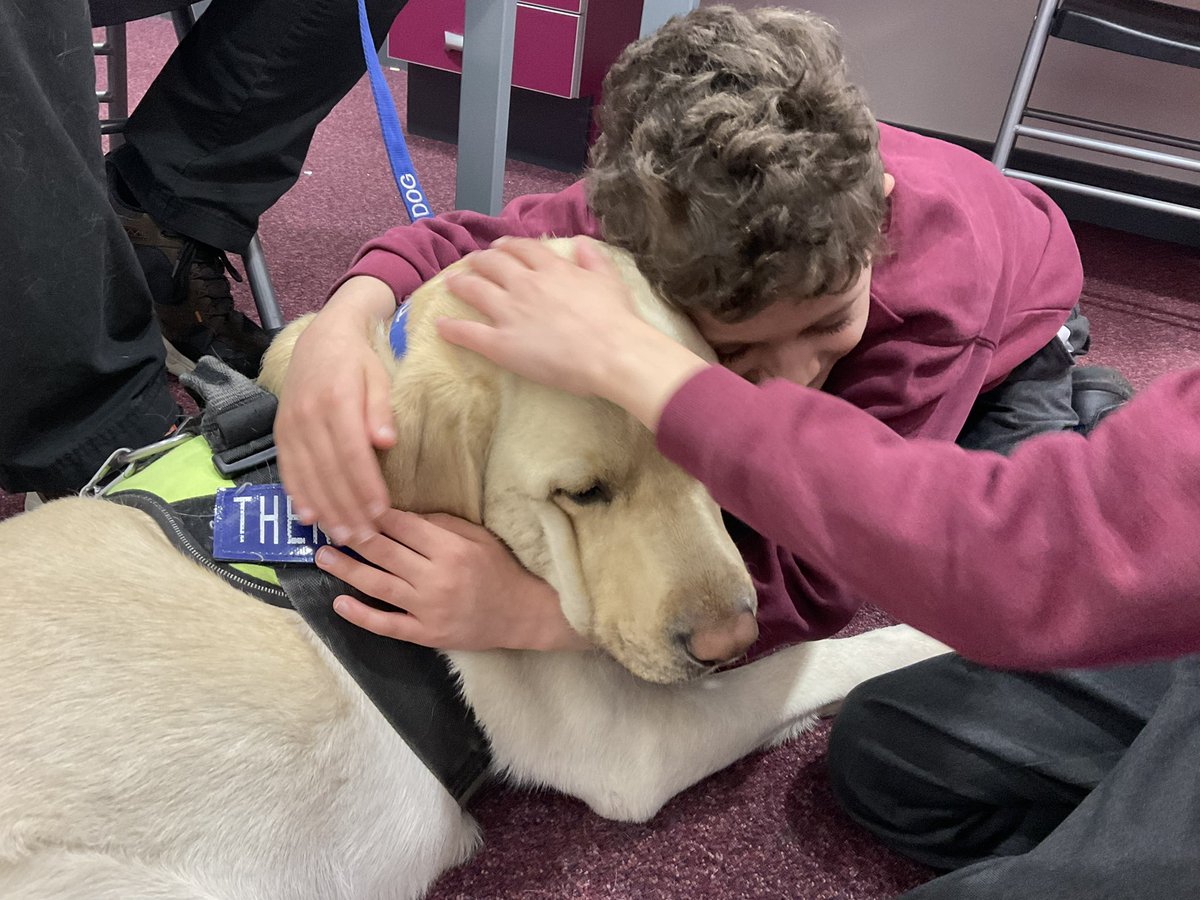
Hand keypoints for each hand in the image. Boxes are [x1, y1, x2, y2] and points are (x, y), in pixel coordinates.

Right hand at [274, 276, 397, 544]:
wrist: (324, 336)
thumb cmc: (360, 359)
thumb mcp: (378, 376)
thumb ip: (381, 410)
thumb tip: (385, 443)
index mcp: (336, 399)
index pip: (352, 453)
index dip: (365, 486)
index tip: (380, 512)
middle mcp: (308, 415)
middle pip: (329, 471)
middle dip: (347, 508)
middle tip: (364, 538)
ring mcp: (290, 424)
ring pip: (307, 475)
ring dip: (324, 510)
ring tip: (341, 537)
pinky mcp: (280, 431)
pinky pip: (287, 468)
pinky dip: (297, 495)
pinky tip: (307, 518)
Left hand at [317, 509, 590, 651]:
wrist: (523, 613)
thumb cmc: (500, 569)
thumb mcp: (477, 536)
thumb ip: (440, 524)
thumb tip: (399, 513)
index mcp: (451, 548)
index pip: (402, 526)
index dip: (373, 513)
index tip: (350, 501)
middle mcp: (437, 577)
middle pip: (384, 552)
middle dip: (352, 536)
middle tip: (326, 525)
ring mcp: (429, 608)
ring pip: (378, 585)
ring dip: (347, 570)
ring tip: (323, 557)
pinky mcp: (426, 633)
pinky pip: (387, 624)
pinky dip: (361, 615)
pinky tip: (339, 603)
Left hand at [439, 237, 709, 430]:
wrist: (611, 352)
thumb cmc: (616, 319)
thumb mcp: (609, 280)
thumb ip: (593, 259)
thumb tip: (581, 243)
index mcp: (552, 269)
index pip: (523, 249)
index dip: (508, 245)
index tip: (501, 246)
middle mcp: (525, 284)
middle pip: (494, 264)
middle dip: (480, 260)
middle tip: (473, 262)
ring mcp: (509, 312)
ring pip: (475, 290)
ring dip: (461, 284)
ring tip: (451, 283)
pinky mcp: (501, 343)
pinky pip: (468, 333)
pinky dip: (451, 328)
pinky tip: (440, 326)